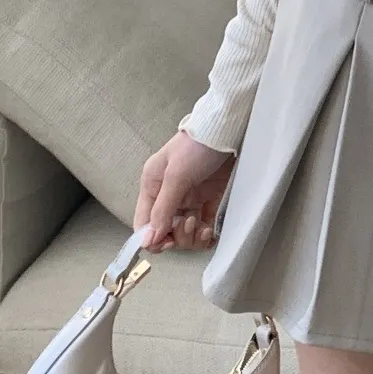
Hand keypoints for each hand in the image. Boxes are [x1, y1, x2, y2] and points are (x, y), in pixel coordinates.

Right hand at [134, 130, 234, 252]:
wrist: (229, 130)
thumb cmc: (198, 145)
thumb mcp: (176, 175)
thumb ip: (162, 209)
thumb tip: (148, 240)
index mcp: (153, 186)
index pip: (144, 222)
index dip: (153, 238)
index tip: (168, 243)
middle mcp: (170, 195)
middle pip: (165, 231)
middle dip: (178, 236)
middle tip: (191, 225)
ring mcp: (191, 198)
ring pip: (185, 232)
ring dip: (193, 237)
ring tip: (203, 227)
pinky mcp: (211, 199)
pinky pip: (204, 226)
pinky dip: (206, 234)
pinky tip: (211, 232)